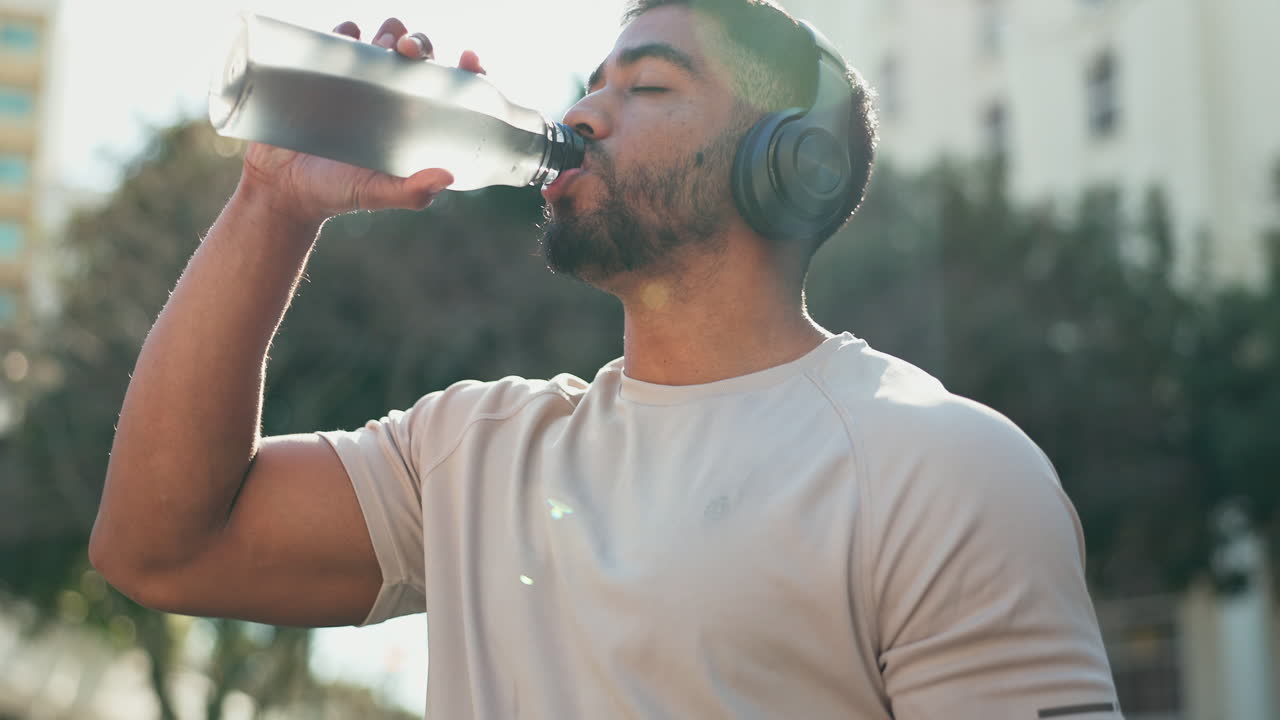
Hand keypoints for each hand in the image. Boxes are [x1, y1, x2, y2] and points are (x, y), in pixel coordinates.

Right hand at [238, 18, 488, 224]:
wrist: (284, 187)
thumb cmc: (339, 192)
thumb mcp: (378, 194)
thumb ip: (411, 192)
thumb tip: (447, 176)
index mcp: (415, 119)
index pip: (450, 86)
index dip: (467, 70)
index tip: (470, 60)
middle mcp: (392, 93)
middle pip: (418, 53)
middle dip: (420, 43)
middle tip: (409, 51)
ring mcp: (359, 79)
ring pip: (384, 37)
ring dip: (390, 31)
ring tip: (384, 44)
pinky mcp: (324, 70)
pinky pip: (340, 38)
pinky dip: (348, 30)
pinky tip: (350, 35)